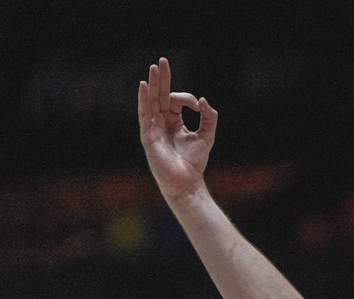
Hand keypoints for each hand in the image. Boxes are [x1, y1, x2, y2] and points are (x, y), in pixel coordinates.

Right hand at [137, 57, 217, 200]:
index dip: (188, 98)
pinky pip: (144, 113)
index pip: (176, 101)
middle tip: (162, 61)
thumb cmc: (194, 162)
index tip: (199, 107)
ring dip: (153, 84)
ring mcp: (153, 127)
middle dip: (162, 78)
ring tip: (154, 67)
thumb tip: (204, 101)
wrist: (186, 182)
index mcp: (174, 122)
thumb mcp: (207, 136)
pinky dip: (144, 99)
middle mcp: (161, 122)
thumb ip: (209, 118)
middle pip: (160, 95)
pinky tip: (144, 86)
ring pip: (151, 101)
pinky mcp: (148, 134)